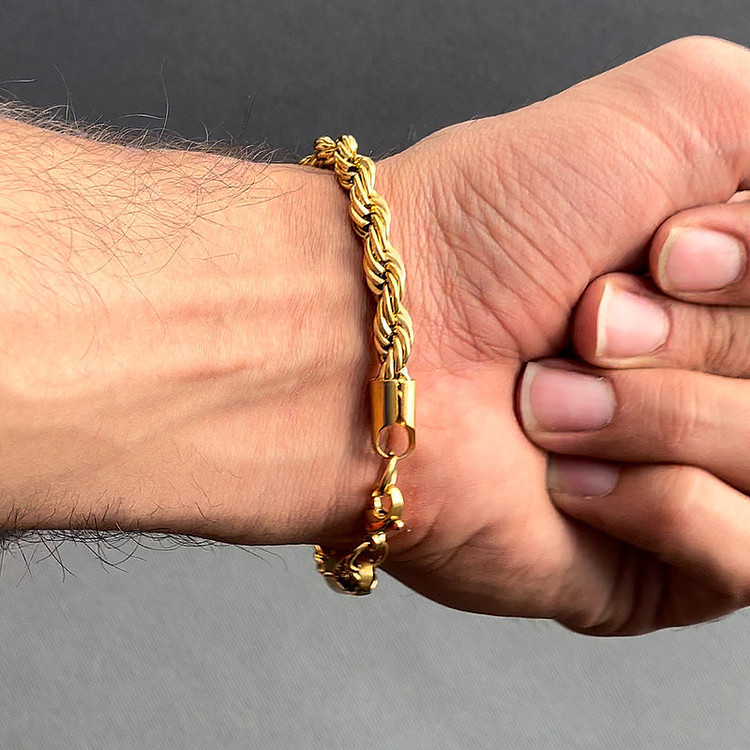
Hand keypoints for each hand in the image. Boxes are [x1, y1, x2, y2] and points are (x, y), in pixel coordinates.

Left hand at [367, 36, 749, 633]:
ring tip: (547, 404)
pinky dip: (652, 502)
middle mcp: (706, 378)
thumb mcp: (675, 112)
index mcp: (722, 290)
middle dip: (694, 339)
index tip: (664, 252)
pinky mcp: (658, 573)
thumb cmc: (485, 233)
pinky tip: (563, 480)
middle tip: (583, 328)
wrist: (376, 353)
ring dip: (656, 417)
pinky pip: (745, 553)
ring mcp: (689, 477)